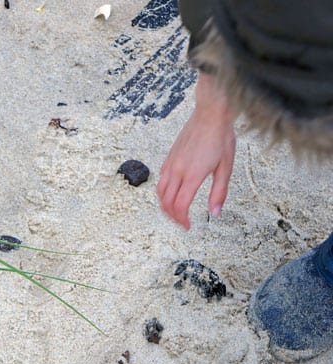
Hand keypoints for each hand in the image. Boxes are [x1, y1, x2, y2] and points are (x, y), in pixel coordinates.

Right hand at [158, 73, 236, 229]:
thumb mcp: (226, 167)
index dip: (182, 220)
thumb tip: (215, 212)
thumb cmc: (220, 137)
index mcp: (193, 174)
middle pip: (167, 202)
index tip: (187, 226)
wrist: (210, 114)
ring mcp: (171, 164)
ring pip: (160, 192)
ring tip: (175, 212)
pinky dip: (163, 193)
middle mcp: (178, 170)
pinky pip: (161, 180)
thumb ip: (219, 192)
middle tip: (181, 223)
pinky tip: (172, 194)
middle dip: (173, 216)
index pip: (181, 205)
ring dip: (165, 206)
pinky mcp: (169, 158)